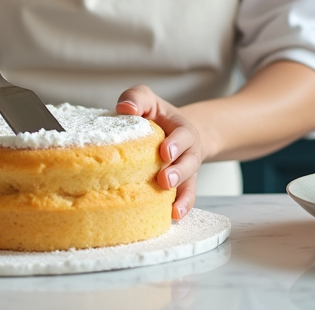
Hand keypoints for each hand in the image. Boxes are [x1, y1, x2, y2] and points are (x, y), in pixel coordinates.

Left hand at [116, 85, 202, 219]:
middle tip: (164, 179)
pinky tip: (173, 217)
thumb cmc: (155, 115)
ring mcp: (185, 171)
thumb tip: (124, 108)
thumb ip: (137, 97)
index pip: (183, 135)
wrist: (172, 131)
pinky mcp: (179, 186)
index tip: (165, 152)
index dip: (176, 143)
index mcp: (181, 130)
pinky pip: (185, 198)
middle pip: (190, 162)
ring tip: (171, 207)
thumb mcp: (148, 100)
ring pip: (189, 184)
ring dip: (181, 195)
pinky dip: (182, 207)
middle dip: (178, 171)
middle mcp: (187, 152)